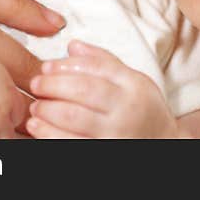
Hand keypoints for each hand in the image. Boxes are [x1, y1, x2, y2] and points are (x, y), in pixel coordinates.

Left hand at [26, 41, 178, 138]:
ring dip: (47, 111)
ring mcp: (115, 136)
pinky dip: (49, 135)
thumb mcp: (133, 80)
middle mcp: (126, 111)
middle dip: (52, 87)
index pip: (96, 69)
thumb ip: (104, 62)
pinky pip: (70, 144)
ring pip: (73, 121)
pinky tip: (36, 128)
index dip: (66, 67)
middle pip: (82, 93)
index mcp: (133, 86)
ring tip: (35, 107)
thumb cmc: (143, 110)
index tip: (46, 66)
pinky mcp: (103, 153)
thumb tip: (72, 46)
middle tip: (35, 84)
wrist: (164, 145)